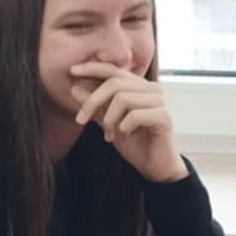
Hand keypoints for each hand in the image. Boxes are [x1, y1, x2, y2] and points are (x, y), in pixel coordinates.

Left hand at [69, 60, 187, 183]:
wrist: (155, 167)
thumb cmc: (135, 143)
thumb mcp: (108, 122)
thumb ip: (95, 106)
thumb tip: (74, 88)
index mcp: (139, 86)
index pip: (113, 70)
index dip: (92, 68)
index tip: (72, 71)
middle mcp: (151, 89)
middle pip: (114, 83)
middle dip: (93, 101)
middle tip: (81, 118)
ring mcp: (159, 102)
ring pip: (123, 98)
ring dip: (109, 119)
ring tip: (109, 134)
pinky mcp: (164, 117)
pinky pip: (134, 115)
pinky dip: (124, 127)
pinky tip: (126, 135)